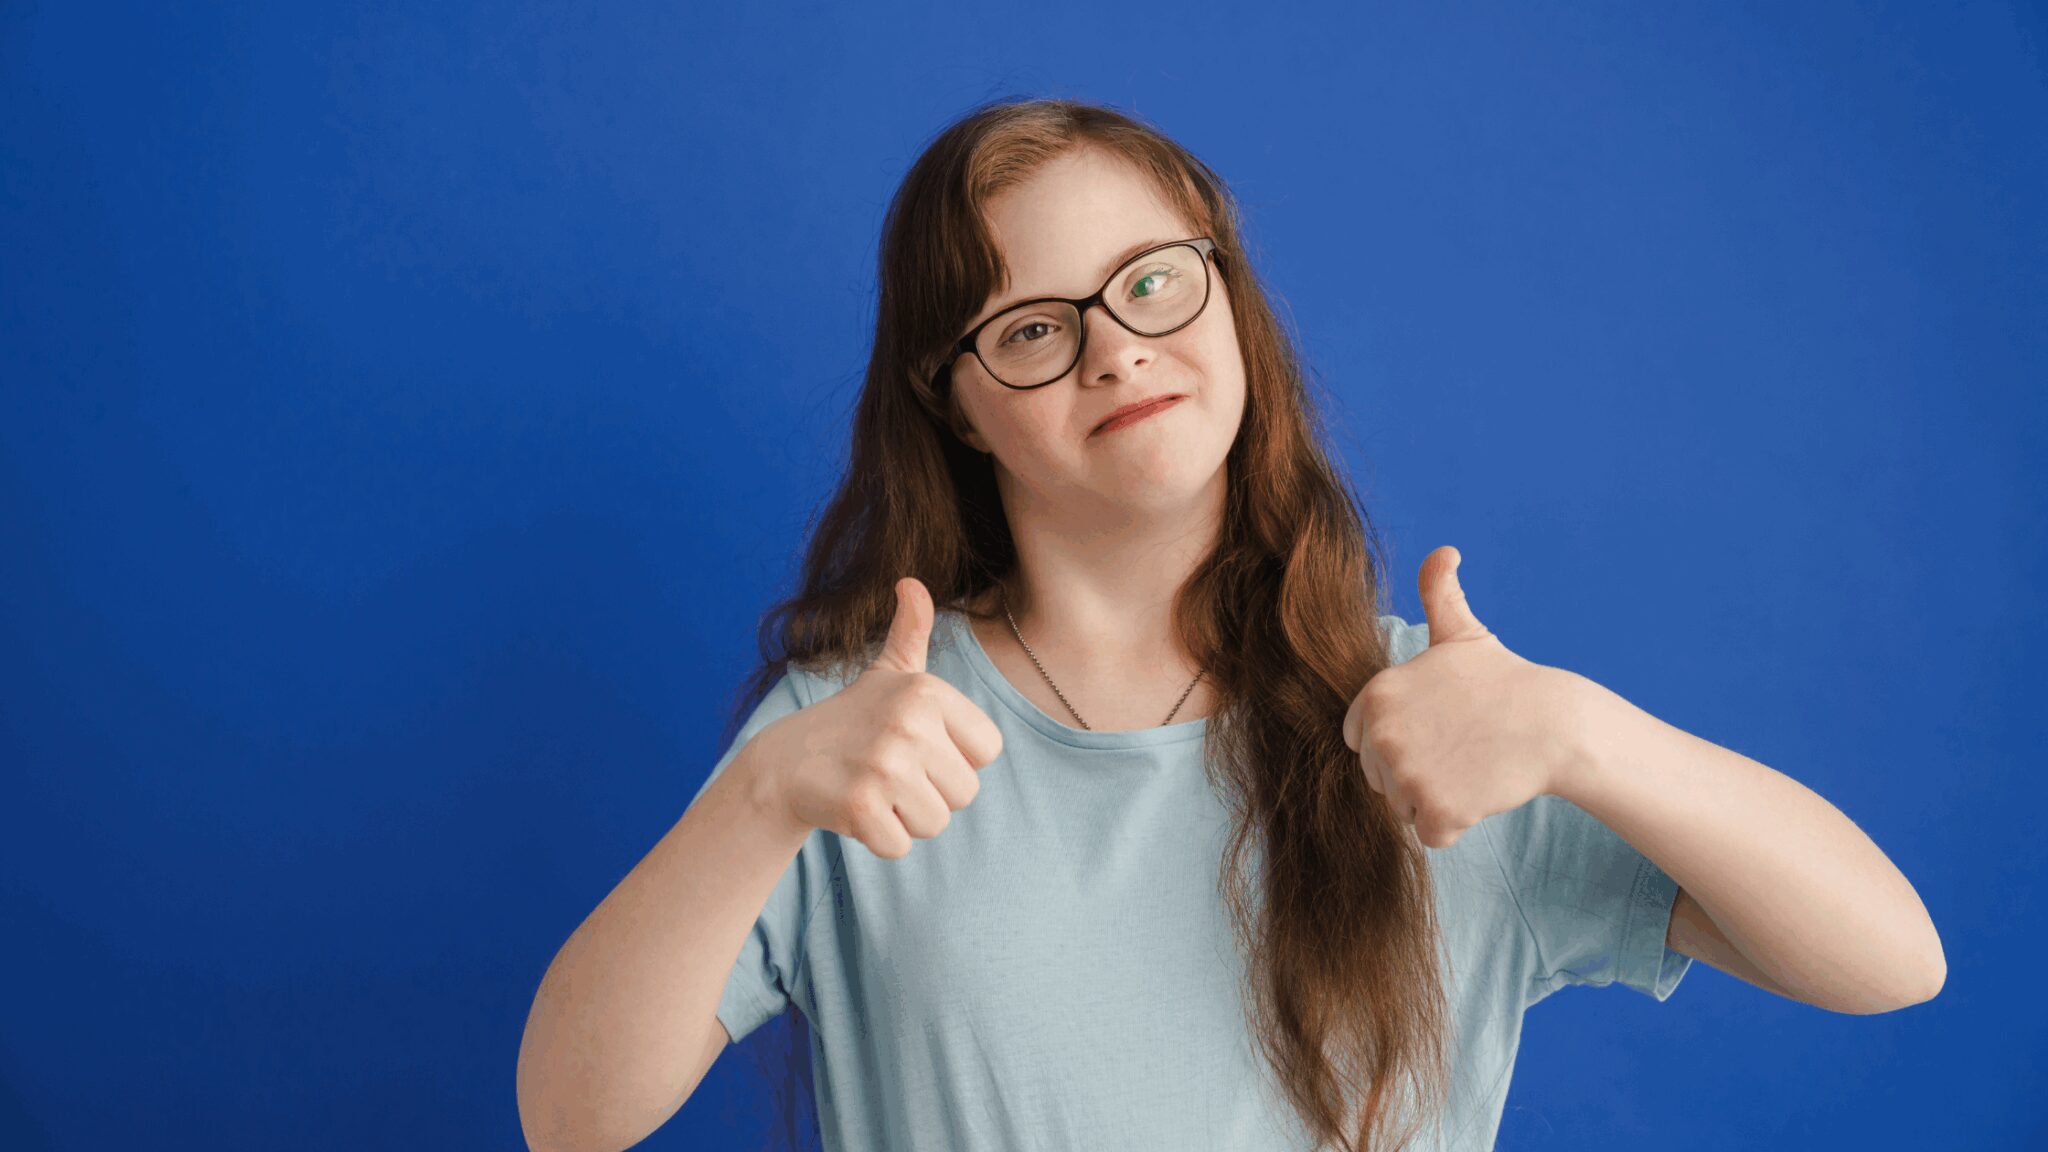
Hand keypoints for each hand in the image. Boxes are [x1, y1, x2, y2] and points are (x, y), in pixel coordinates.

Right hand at [748, 577, 1005, 858]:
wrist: (784, 762)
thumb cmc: (852, 720)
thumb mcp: (887, 672)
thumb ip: (911, 630)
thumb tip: (912, 583)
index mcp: (927, 692)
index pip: (987, 751)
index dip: (955, 757)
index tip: (917, 746)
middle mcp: (909, 724)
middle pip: (964, 794)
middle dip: (930, 793)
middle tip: (890, 772)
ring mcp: (884, 765)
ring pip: (935, 824)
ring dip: (905, 818)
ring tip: (874, 788)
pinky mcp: (860, 806)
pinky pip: (899, 846)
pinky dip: (878, 838)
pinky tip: (855, 809)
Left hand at [1341, 545, 1589, 848]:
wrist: (1553, 723)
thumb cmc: (1504, 681)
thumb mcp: (1462, 634)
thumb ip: (1439, 593)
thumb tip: (1444, 552)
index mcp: (1375, 695)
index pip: (1359, 741)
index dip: (1398, 740)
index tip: (1436, 728)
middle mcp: (1381, 735)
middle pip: (1379, 778)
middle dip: (1415, 771)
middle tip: (1460, 748)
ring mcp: (1405, 775)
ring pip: (1402, 806)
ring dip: (1434, 797)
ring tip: (1470, 766)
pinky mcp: (1434, 810)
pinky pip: (1428, 834)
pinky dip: (1453, 824)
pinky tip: (1479, 791)